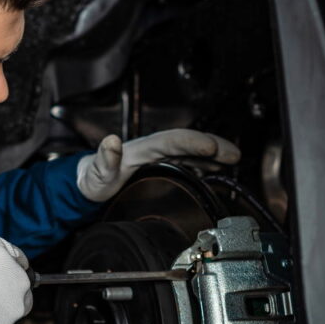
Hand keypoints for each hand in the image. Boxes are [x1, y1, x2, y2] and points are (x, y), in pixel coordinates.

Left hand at [77, 129, 240, 201]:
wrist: (89, 182)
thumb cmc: (93, 179)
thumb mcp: (97, 174)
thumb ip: (104, 159)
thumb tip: (111, 141)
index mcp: (142, 148)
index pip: (172, 140)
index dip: (193, 142)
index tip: (211, 147)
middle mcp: (153, 149)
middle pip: (188, 143)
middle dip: (213, 146)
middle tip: (234, 155)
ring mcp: (159, 157)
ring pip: (191, 151)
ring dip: (214, 154)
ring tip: (234, 159)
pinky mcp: (162, 166)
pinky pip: (188, 161)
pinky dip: (205, 163)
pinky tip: (216, 169)